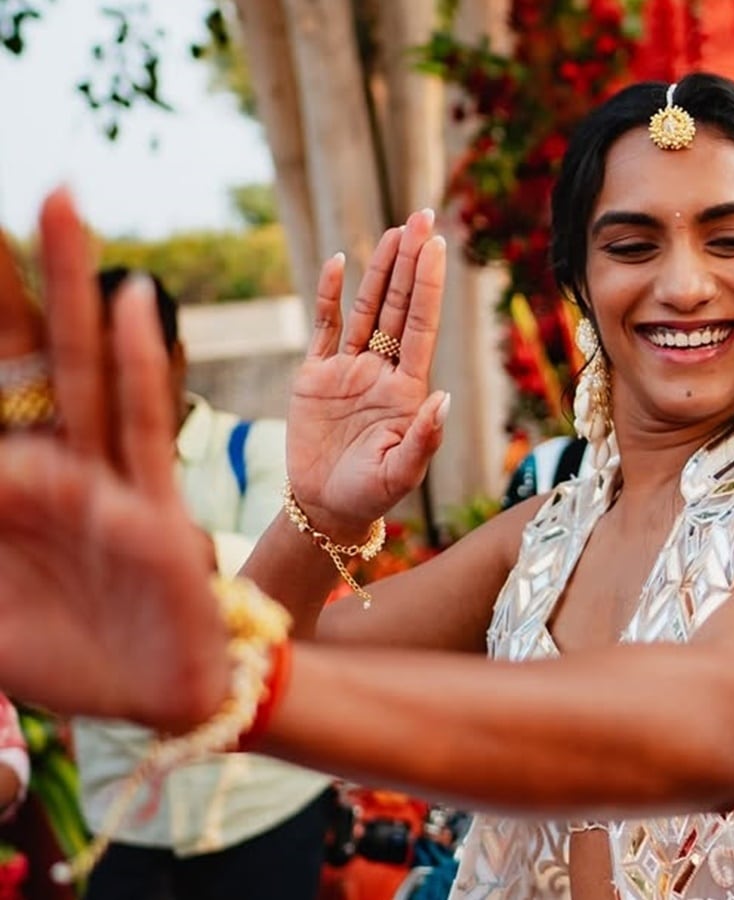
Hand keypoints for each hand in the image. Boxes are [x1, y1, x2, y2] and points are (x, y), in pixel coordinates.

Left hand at [0, 191, 227, 733]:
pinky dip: (140, 361)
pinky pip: (143, 425)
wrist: (156, 700)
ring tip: (58, 199)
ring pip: (83, 365)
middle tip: (12, 192)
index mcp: (15, 488)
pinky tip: (131, 301)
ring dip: (70, 281)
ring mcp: (109, 480)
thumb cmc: (73, 656)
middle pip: (28, 354)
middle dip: (11, 279)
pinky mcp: (152, 511)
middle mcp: (60, 466)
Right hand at [286, 210, 449, 538]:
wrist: (326, 508)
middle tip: (422, 217)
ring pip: (367, 310)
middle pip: (399, 305)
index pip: (420, 325)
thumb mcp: (403, 473)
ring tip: (396, 231)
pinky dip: (331, 296)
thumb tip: (442, 398)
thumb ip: (424, 438)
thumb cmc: (372, 495)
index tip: (438, 246)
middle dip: (411, 262)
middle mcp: (382, 371)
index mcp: (408, 389)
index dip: (428, 284)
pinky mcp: (316, 377)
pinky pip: (325, 328)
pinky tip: (340, 263)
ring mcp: (349, 370)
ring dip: (381, 270)